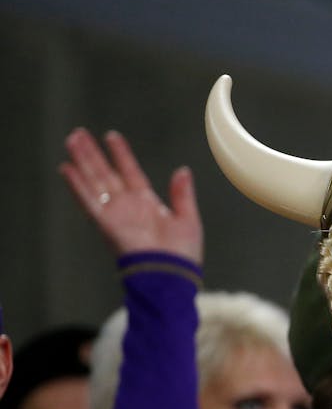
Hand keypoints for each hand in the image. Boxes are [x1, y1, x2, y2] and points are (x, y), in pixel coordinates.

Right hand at [59, 128, 201, 262]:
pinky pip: (88, 201)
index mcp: (148, 204)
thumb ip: (182, 194)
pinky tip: (67, 169)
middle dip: (93, 154)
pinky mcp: (106, 224)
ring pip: (94, 181)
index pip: (131, 172)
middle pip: (106, 173)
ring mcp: (116, 213)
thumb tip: (183, 170)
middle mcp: (128, 206)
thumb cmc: (182, 254)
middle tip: (78, 134)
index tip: (111, 136)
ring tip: (71, 141)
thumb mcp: (188, 219)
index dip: (121, 155)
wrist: (171, 274)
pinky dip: (77, 185)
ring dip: (82, 162)